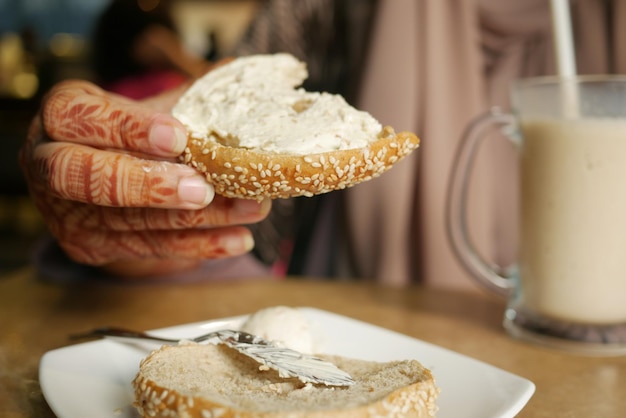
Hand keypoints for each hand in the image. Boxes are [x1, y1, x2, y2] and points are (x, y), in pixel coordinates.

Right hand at [19, 80, 270, 277]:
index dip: (127, 128)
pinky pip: (148, 249)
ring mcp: (67, 213)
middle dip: (146, 185)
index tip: (179, 136)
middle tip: (203, 188)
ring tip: (248, 209)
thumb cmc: (135, 133)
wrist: (111, 178)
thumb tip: (240, 74)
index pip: (80, 118)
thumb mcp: (151, 107)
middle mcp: (49, 166)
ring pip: (128, 221)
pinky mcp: (92, 247)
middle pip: (83, 178)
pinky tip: (239, 238)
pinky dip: (199, 245)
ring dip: (195, 219)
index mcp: (63, 116)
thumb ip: (189, 96)